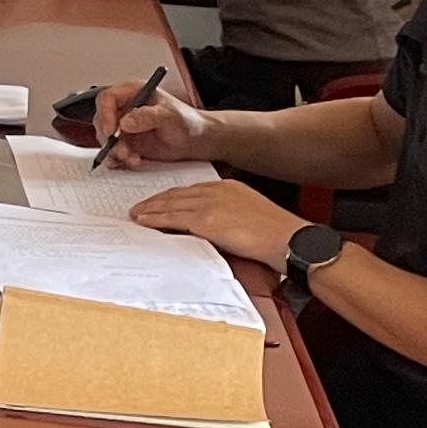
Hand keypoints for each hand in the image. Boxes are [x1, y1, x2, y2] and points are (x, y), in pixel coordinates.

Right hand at [86, 74, 211, 161]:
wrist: (195, 140)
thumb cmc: (186, 121)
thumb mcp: (170, 115)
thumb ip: (149, 116)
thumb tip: (126, 122)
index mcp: (133, 92)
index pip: (107, 98)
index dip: (105, 114)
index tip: (112, 131)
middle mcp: (125, 108)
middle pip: (102, 120)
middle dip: (110, 139)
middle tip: (122, 151)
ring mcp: (124, 126)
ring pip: (106, 139)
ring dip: (115, 151)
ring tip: (132, 158)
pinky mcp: (126, 143)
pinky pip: (113, 151)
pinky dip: (119, 159)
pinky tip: (133, 161)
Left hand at [135, 181, 298, 264]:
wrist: (290, 239)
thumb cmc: (276, 235)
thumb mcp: (249, 215)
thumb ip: (228, 215)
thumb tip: (211, 226)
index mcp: (228, 187)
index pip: (191, 190)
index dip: (172, 196)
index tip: (159, 201)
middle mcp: (218, 191)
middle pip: (177, 194)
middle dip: (155, 201)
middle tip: (139, 207)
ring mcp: (211, 204)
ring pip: (171, 204)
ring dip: (150, 210)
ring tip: (136, 214)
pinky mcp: (208, 220)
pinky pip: (174, 218)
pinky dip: (155, 219)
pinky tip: (144, 222)